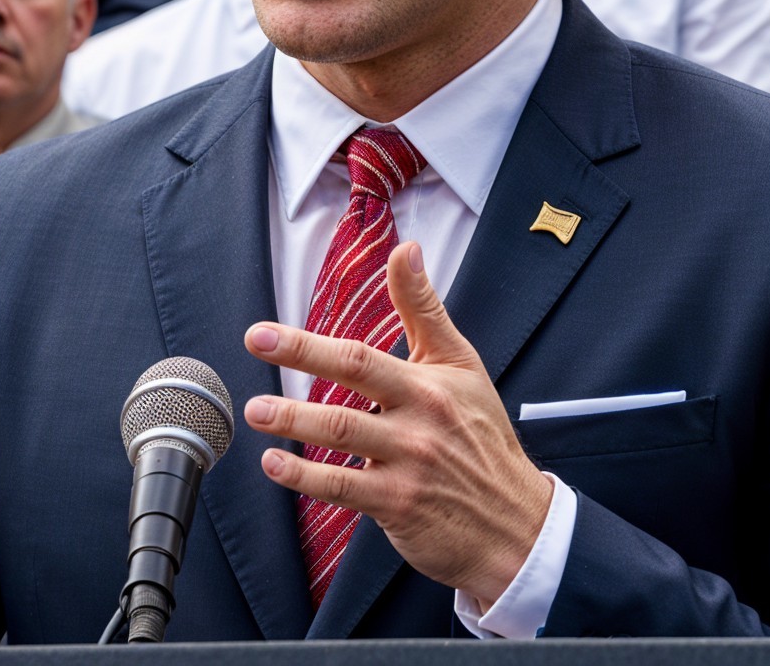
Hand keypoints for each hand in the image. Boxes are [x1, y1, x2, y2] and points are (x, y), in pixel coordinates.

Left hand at [243, 242, 551, 607]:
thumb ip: (424, 309)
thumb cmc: (481, 435)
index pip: (361, 356)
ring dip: (292, 422)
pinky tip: (275, 464)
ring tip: (254, 412)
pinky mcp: (397, 505)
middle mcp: (417, 422)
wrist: (515, 521)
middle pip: (349, 385)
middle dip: (297, 363)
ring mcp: (407, 465)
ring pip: (341, 435)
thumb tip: (405, 249)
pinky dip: (304, 477)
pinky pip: (342, 488)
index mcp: (427, 385)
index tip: (264, 333)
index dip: (310, 342)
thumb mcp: (461, 366)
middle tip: (254, 348)